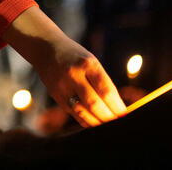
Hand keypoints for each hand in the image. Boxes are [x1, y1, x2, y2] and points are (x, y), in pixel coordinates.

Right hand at [2, 7, 124, 126]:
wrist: (45, 47)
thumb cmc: (75, 56)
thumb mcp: (91, 61)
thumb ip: (102, 82)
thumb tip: (117, 106)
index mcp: (87, 64)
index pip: (106, 90)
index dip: (117, 106)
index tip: (126, 114)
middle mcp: (73, 75)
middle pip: (94, 103)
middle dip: (109, 117)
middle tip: (120, 122)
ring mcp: (62, 86)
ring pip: (82, 112)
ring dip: (98, 122)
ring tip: (108, 125)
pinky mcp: (55, 95)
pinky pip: (73, 113)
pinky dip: (86, 120)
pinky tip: (94, 123)